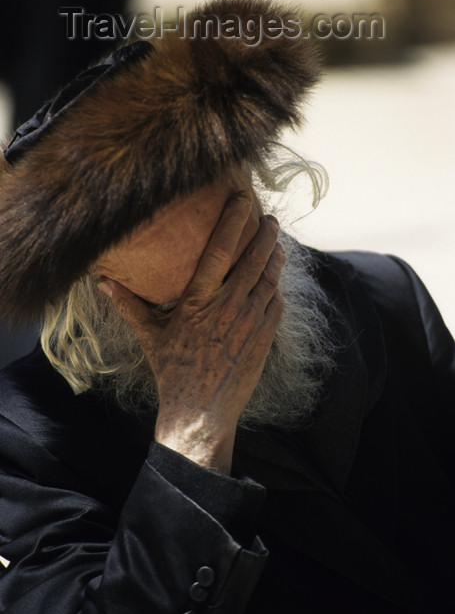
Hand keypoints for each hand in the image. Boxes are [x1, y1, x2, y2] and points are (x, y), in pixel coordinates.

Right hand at [99, 192, 284, 473]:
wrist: (200, 412)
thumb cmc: (172, 371)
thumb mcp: (149, 335)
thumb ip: (129, 304)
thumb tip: (101, 281)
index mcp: (197, 302)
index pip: (219, 251)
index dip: (233, 222)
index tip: (244, 201)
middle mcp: (227, 307)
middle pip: (254, 259)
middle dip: (265, 234)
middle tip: (269, 219)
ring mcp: (249, 323)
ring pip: (270, 279)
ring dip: (275, 257)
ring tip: (277, 242)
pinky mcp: (264, 338)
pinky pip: (276, 303)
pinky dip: (277, 287)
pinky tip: (275, 278)